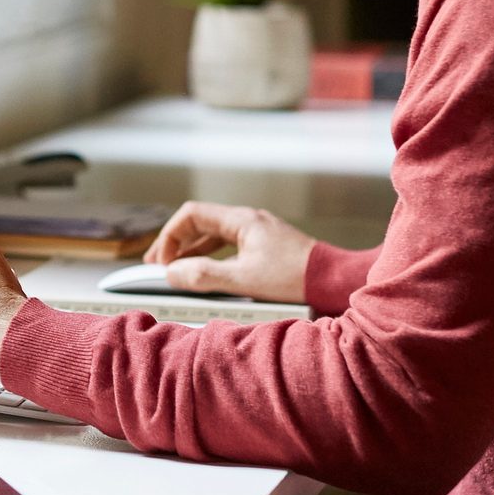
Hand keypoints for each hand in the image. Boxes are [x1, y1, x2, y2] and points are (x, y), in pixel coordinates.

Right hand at [141, 201, 314, 302]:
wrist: (333, 279)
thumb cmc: (294, 278)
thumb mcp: (243, 279)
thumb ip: (204, 275)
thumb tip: (172, 273)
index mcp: (241, 220)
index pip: (191, 215)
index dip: (170, 236)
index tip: (161, 260)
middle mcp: (248, 219)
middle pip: (200, 223)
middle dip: (177, 243)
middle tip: (160, 265)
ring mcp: (259, 231)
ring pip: (215, 234)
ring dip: (193, 251)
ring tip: (178, 271)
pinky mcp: (267, 245)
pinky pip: (230, 244)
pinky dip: (213, 255)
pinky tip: (209, 272)